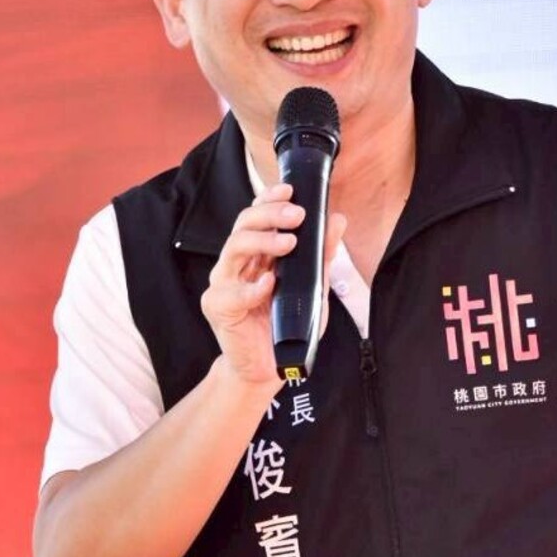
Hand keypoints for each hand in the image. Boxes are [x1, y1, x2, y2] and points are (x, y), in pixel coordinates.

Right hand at [200, 182, 346, 386]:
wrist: (270, 367)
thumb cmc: (288, 324)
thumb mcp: (313, 286)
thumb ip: (321, 254)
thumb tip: (337, 219)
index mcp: (256, 253)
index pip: (256, 216)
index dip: (269, 198)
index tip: (290, 189)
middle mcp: (237, 263)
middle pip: (243, 224)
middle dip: (270, 214)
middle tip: (297, 215)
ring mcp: (224, 283)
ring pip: (233, 248)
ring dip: (262, 240)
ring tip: (289, 242)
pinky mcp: (218, 308)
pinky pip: (232, 293)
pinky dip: (252, 287)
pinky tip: (269, 284)